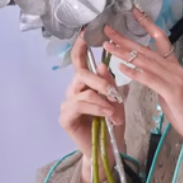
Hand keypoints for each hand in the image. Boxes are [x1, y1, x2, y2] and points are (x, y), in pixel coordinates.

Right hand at [60, 31, 125, 165]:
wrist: (110, 149)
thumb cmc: (113, 123)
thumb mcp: (117, 99)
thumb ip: (109, 83)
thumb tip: (100, 65)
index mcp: (86, 84)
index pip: (80, 62)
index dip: (80, 48)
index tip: (84, 34)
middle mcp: (74, 91)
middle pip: (82, 74)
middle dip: (100, 81)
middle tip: (114, 92)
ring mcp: (68, 104)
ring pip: (83, 90)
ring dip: (102, 98)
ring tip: (115, 111)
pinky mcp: (66, 117)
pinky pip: (80, 104)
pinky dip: (96, 107)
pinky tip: (107, 114)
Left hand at [103, 8, 182, 137]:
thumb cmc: (181, 109)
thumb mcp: (168, 89)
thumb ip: (156, 77)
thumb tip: (140, 68)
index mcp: (173, 65)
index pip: (161, 39)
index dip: (148, 24)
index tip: (133, 12)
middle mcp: (174, 68)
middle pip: (146, 49)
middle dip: (125, 39)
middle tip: (108, 31)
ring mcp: (174, 78)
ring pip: (146, 62)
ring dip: (125, 53)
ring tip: (108, 47)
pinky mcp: (172, 91)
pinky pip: (150, 79)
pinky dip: (136, 73)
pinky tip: (122, 68)